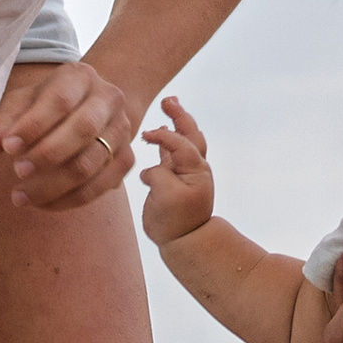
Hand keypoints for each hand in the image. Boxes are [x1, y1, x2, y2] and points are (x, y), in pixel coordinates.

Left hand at [0, 55, 141, 210]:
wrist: (93, 106)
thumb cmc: (49, 104)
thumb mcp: (23, 103)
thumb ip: (3, 124)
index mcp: (80, 77)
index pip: (60, 100)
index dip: (33, 126)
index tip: (7, 147)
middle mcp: (109, 99)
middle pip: (83, 129)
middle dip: (46, 155)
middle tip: (16, 172)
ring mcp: (122, 129)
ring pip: (91, 163)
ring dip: (53, 185)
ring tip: (20, 196)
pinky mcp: (126, 158)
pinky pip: (100, 186)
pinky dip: (69, 200)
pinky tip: (42, 204)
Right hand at [140, 94, 217, 247]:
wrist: (184, 241)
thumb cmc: (176, 221)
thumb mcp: (166, 197)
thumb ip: (158, 175)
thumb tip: (150, 171)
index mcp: (196, 168)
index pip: (180, 142)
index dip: (163, 135)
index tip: (146, 135)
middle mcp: (194, 167)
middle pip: (189, 133)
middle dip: (179, 115)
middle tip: (168, 100)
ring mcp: (185, 173)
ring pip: (182, 141)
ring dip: (175, 123)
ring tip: (167, 105)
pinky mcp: (174, 180)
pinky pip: (171, 154)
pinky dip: (166, 141)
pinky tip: (156, 134)